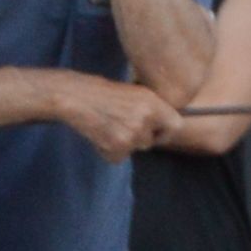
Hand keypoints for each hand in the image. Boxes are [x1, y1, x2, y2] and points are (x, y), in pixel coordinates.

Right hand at [53, 73, 176, 159]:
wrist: (74, 96)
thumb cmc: (103, 92)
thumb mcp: (135, 93)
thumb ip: (153, 108)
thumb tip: (168, 124)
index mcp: (153, 103)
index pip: (176, 126)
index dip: (165, 131)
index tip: (157, 132)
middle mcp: (145, 119)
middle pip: (150, 141)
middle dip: (139, 138)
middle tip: (121, 125)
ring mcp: (131, 135)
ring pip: (134, 149)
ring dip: (123, 144)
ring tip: (108, 126)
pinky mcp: (116, 148)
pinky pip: (118, 157)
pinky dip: (109, 151)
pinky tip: (99, 135)